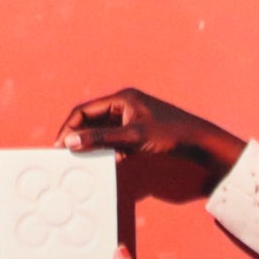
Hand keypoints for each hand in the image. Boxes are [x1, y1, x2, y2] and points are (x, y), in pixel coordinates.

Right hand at [55, 88, 243, 186]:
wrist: (199, 142)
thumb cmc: (169, 134)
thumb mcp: (132, 138)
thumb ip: (101, 140)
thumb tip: (70, 141)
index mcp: (121, 98)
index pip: (84, 110)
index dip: (69, 127)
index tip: (59, 145)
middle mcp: (124, 104)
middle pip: (91, 119)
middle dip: (78, 135)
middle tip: (65, 154)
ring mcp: (131, 117)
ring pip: (102, 130)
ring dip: (92, 143)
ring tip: (81, 158)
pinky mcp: (137, 130)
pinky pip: (114, 137)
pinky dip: (106, 148)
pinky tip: (105, 160)